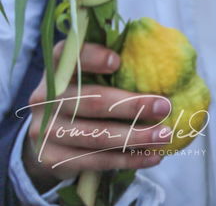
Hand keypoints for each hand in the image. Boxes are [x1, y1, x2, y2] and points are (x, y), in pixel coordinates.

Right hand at [22, 41, 170, 187]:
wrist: (50, 140)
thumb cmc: (86, 98)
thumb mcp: (93, 78)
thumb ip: (118, 69)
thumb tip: (170, 61)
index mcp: (58, 70)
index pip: (69, 55)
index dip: (91, 57)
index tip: (118, 61)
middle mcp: (44, 98)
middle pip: (92, 100)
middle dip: (132, 105)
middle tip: (165, 107)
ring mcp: (44, 129)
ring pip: (95, 135)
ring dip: (135, 137)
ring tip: (164, 136)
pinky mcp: (49, 157)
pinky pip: (94, 160)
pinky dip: (127, 159)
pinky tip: (152, 157)